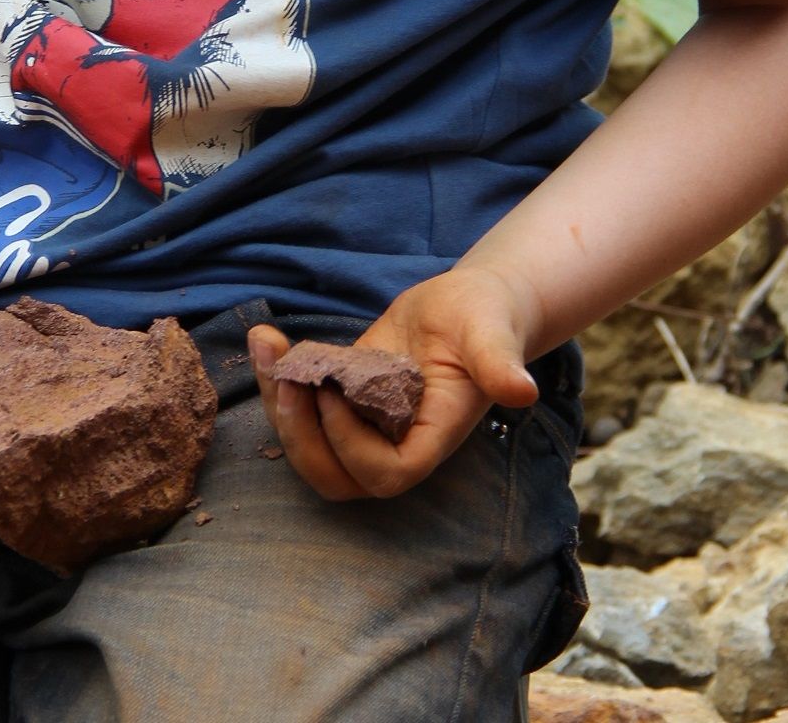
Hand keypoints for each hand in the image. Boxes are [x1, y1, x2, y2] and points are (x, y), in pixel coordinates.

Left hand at [247, 264, 542, 501]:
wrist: (467, 307)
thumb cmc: (485, 319)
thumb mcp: (492, 332)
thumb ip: (499, 361)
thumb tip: (522, 391)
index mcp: (432, 434)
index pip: (386, 474)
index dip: (352, 446)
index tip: (335, 391)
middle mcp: (395, 440)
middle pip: (337, 479)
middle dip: (301, 438)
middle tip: (287, 381)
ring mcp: (365, 424)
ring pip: (309, 449)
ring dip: (277, 407)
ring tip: (265, 347)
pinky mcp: (343, 399)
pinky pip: (301, 410)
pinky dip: (275, 379)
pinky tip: (266, 338)